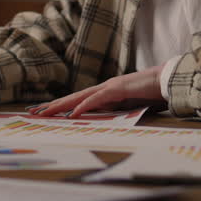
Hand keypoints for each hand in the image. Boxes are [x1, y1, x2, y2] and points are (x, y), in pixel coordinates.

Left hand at [28, 66, 165, 116]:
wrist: (167, 80)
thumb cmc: (151, 93)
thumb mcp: (129, 107)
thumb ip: (116, 111)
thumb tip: (105, 120)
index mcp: (105, 93)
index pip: (78, 100)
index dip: (60, 106)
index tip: (44, 112)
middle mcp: (103, 88)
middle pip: (72, 97)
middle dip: (52, 105)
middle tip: (33, 112)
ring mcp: (109, 87)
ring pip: (79, 97)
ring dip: (61, 105)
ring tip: (45, 112)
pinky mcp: (117, 89)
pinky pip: (97, 100)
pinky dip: (84, 107)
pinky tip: (73, 114)